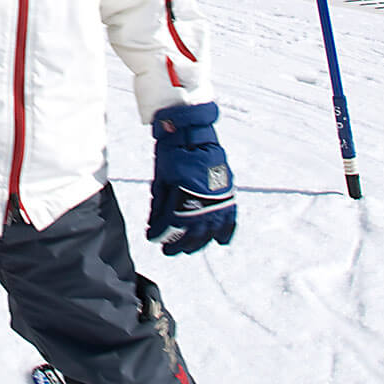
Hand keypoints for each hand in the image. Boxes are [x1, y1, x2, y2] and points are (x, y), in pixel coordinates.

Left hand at [147, 102, 235, 254]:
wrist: (192, 133)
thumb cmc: (173, 154)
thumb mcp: (161, 180)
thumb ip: (160, 205)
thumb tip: (155, 226)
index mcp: (183, 197)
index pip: (171, 225)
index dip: (161, 235)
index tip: (153, 239)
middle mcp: (202, 201)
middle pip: (192, 234)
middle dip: (179, 245)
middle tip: (170, 250)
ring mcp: (217, 198)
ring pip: (211, 231)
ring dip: (199, 243)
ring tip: (189, 249)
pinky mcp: (227, 194)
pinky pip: (229, 219)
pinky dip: (225, 232)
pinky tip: (220, 241)